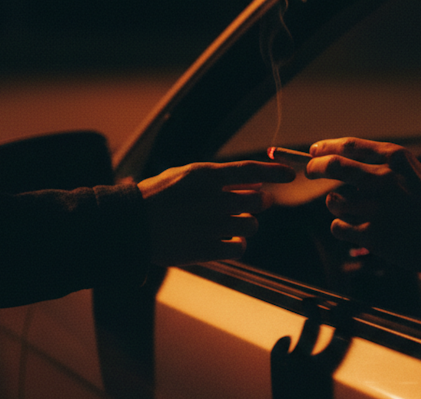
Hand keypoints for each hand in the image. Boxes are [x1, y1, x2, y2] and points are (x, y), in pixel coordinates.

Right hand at [138, 161, 294, 266]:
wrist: (130, 225)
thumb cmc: (158, 197)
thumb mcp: (185, 176)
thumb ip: (219, 179)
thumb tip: (255, 184)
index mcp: (204, 175)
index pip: (250, 170)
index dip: (274, 172)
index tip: (291, 174)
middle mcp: (211, 199)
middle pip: (256, 202)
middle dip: (258, 203)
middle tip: (250, 205)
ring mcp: (209, 226)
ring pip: (250, 225)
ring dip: (246, 224)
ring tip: (227, 224)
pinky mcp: (206, 250)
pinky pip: (240, 248)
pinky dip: (238, 245)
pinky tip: (226, 241)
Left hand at [306, 137, 420, 275]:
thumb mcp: (414, 175)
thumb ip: (384, 167)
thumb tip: (343, 160)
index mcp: (397, 159)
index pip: (350, 146)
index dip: (326, 147)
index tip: (315, 150)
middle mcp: (385, 180)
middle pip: (334, 166)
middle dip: (315, 167)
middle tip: (309, 170)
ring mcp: (377, 208)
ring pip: (333, 201)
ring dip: (334, 203)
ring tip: (346, 207)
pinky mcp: (372, 235)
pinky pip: (338, 227)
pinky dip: (340, 227)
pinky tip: (352, 228)